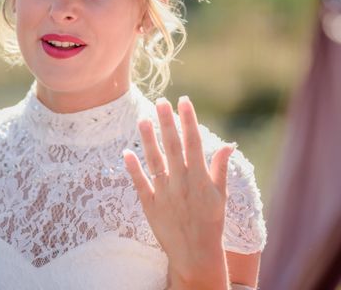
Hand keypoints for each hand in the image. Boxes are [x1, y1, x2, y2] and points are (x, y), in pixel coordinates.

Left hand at [123, 97, 233, 289]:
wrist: (196, 254)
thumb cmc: (211, 222)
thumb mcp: (221, 195)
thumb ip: (220, 168)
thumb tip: (228, 145)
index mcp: (200, 178)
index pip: (193, 142)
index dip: (189, 120)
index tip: (184, 101)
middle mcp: (182, 182)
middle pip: (172, 146)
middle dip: (167, 122)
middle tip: (161, 101)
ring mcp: (165, 193)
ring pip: (155, 160)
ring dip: (148, 139)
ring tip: (143, 119)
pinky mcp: (150, 205)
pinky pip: (140, 183)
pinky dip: (133, 168)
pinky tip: (126, 152)